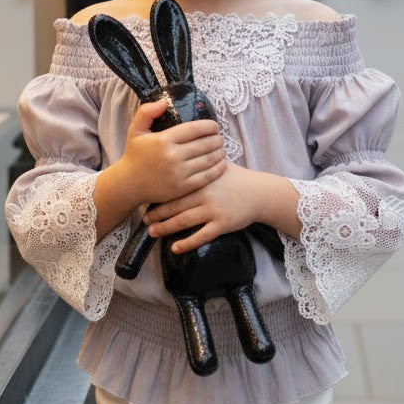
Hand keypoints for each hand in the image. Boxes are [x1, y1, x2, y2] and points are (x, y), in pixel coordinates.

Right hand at [113, 99, 225, 210]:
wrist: (130, 184)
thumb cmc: (135, 155)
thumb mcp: (135, 130)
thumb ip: (147, 112)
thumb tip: (164, 101)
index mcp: (163, 140)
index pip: (195, 129)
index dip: (210, 126)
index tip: (214, 126)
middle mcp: (172, 156)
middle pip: (205, 144)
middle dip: (217, 139)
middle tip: (219, 138)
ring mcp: (178, 173)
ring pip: (209, 160)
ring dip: (220, 152)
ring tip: (221, 149)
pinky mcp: (183, 188)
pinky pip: (207, 176)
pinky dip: (218, 168)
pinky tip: (222, 163)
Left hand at [143, 163, 264, 252]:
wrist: (260, 193)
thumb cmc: (237, 178)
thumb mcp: (218, 165)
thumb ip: (200, 165)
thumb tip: (182, 156)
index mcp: (201, 179)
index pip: (175, 187)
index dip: (159, 194)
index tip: (147, 198)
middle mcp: (205, 194)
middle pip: (175, 205)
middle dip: (157, 213)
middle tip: (144, 219)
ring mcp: (213, 210)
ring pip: (184, 221)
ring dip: (166, 228)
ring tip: (153, 232)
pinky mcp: (222, 225)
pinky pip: (201, 236)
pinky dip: (187, 243)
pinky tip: (175, 248)